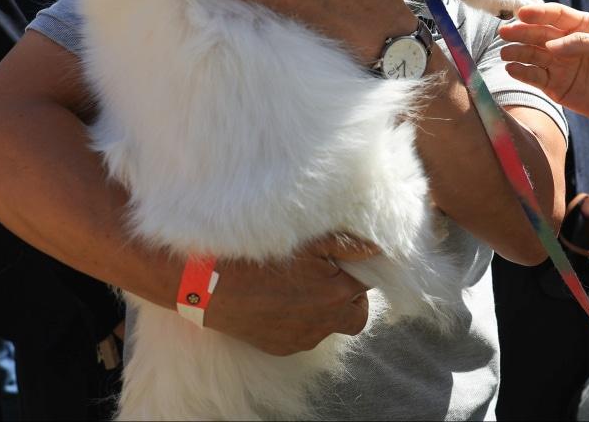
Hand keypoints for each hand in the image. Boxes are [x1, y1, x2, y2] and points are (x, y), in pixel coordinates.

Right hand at [202, 234, 377, 355]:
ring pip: (331, 326)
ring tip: (305, 286)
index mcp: (335, 294)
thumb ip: (347, 245)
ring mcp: (302, 338)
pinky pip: (306, 335)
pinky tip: (286, 301)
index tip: (346, 261)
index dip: (359, 270)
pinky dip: (305, 320)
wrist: (211, 285)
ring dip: (327, 309)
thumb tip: (376, 249)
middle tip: (334, 278)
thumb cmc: (260, 258)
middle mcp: (323, 322)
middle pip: (357, 315)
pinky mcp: (282, 347)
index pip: (367, 284)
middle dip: (351, 298)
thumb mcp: (307, 242)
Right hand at [498, 2, 588, 133]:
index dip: (539, 13)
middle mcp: (567, 42)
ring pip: (533, 54)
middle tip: (505, 31)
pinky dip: (522, 72)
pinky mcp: (554, 85)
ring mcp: (559, 64)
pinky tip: (512, 68)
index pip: (557, 16)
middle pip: (540, 33)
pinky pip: (535, 76)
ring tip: (505, 52)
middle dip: (522, 31)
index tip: (522, 13)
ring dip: (518, 52)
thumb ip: (585, 43)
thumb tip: (552, 46)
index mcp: (583, 27)